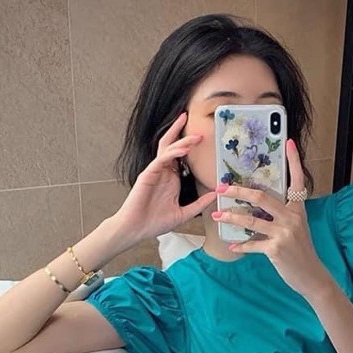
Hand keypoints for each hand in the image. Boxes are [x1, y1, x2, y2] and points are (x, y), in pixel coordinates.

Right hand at [111, 112, 216, 245]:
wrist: (137, 229)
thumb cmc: (155, 222)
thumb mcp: (183, 213)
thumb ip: (199, 204)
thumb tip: (216, 196)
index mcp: (171, 179)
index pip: (180, 156)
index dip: (189, 145)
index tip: (202, 136)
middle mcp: (163, 172)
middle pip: (171, 146)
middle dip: (181, 133)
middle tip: (193, 122)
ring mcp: (154, 172)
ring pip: (167, 150)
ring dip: (181, 141)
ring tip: (195, 137)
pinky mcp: (147, 175)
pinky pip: (161, 160)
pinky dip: (172, 154)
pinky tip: (182, 149)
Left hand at [211, 139, 333, 299]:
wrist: (311, 276)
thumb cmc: (301, 251)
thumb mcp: (296, 228)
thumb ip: (282, 214)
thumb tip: (258, 204)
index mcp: (298, 209)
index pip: (297, 180)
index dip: (294, 161)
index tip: (289, 142)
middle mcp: (292, 218)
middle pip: (261, 196)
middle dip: (238, 191)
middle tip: (221, 188)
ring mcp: (284, 233)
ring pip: (251, 220)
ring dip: (231, 217)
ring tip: (216, 215)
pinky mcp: (276, 249)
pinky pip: (252, 244)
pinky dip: (240, 246)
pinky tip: (232, 245)